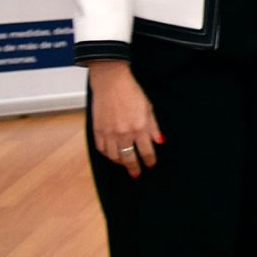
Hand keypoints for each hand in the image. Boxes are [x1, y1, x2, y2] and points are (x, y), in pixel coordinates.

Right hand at [88, 61, 161, 177]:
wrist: (111, 82)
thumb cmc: (131, 93)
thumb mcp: (148, 108)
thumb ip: (153, 127)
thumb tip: (159, 142)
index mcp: (139, 128)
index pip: (146, 152)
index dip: (149, 161)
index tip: (150, 165)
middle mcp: (124, 133)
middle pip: (129, 158)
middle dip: (134, 168)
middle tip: (136, 173)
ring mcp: (109, 133)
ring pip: (114, 156)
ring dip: (121, 163)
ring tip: (125, 164)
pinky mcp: (97, 130)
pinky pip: (102, 149)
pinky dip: (108, 154)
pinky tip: (112, 155)